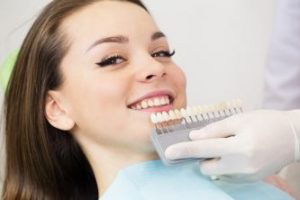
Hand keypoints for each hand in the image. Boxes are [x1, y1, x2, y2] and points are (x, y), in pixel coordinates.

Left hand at [165, 110, 299, 181]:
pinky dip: (225, 164)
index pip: (203, 149)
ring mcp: (247, 177)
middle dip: (202, 156)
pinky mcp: (250, 180)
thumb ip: (214, 129)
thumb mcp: (240, 120)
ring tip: (228, 146)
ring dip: (214, 160)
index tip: (168, 152)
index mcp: (240, 148)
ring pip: (216, 172)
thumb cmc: (267, 123)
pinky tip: (236, 153)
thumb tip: (194, 137)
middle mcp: (242, 167)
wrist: (293, 137)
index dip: (184, 150)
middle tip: (211, 142)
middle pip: (206, 166)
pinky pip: (227, 175)